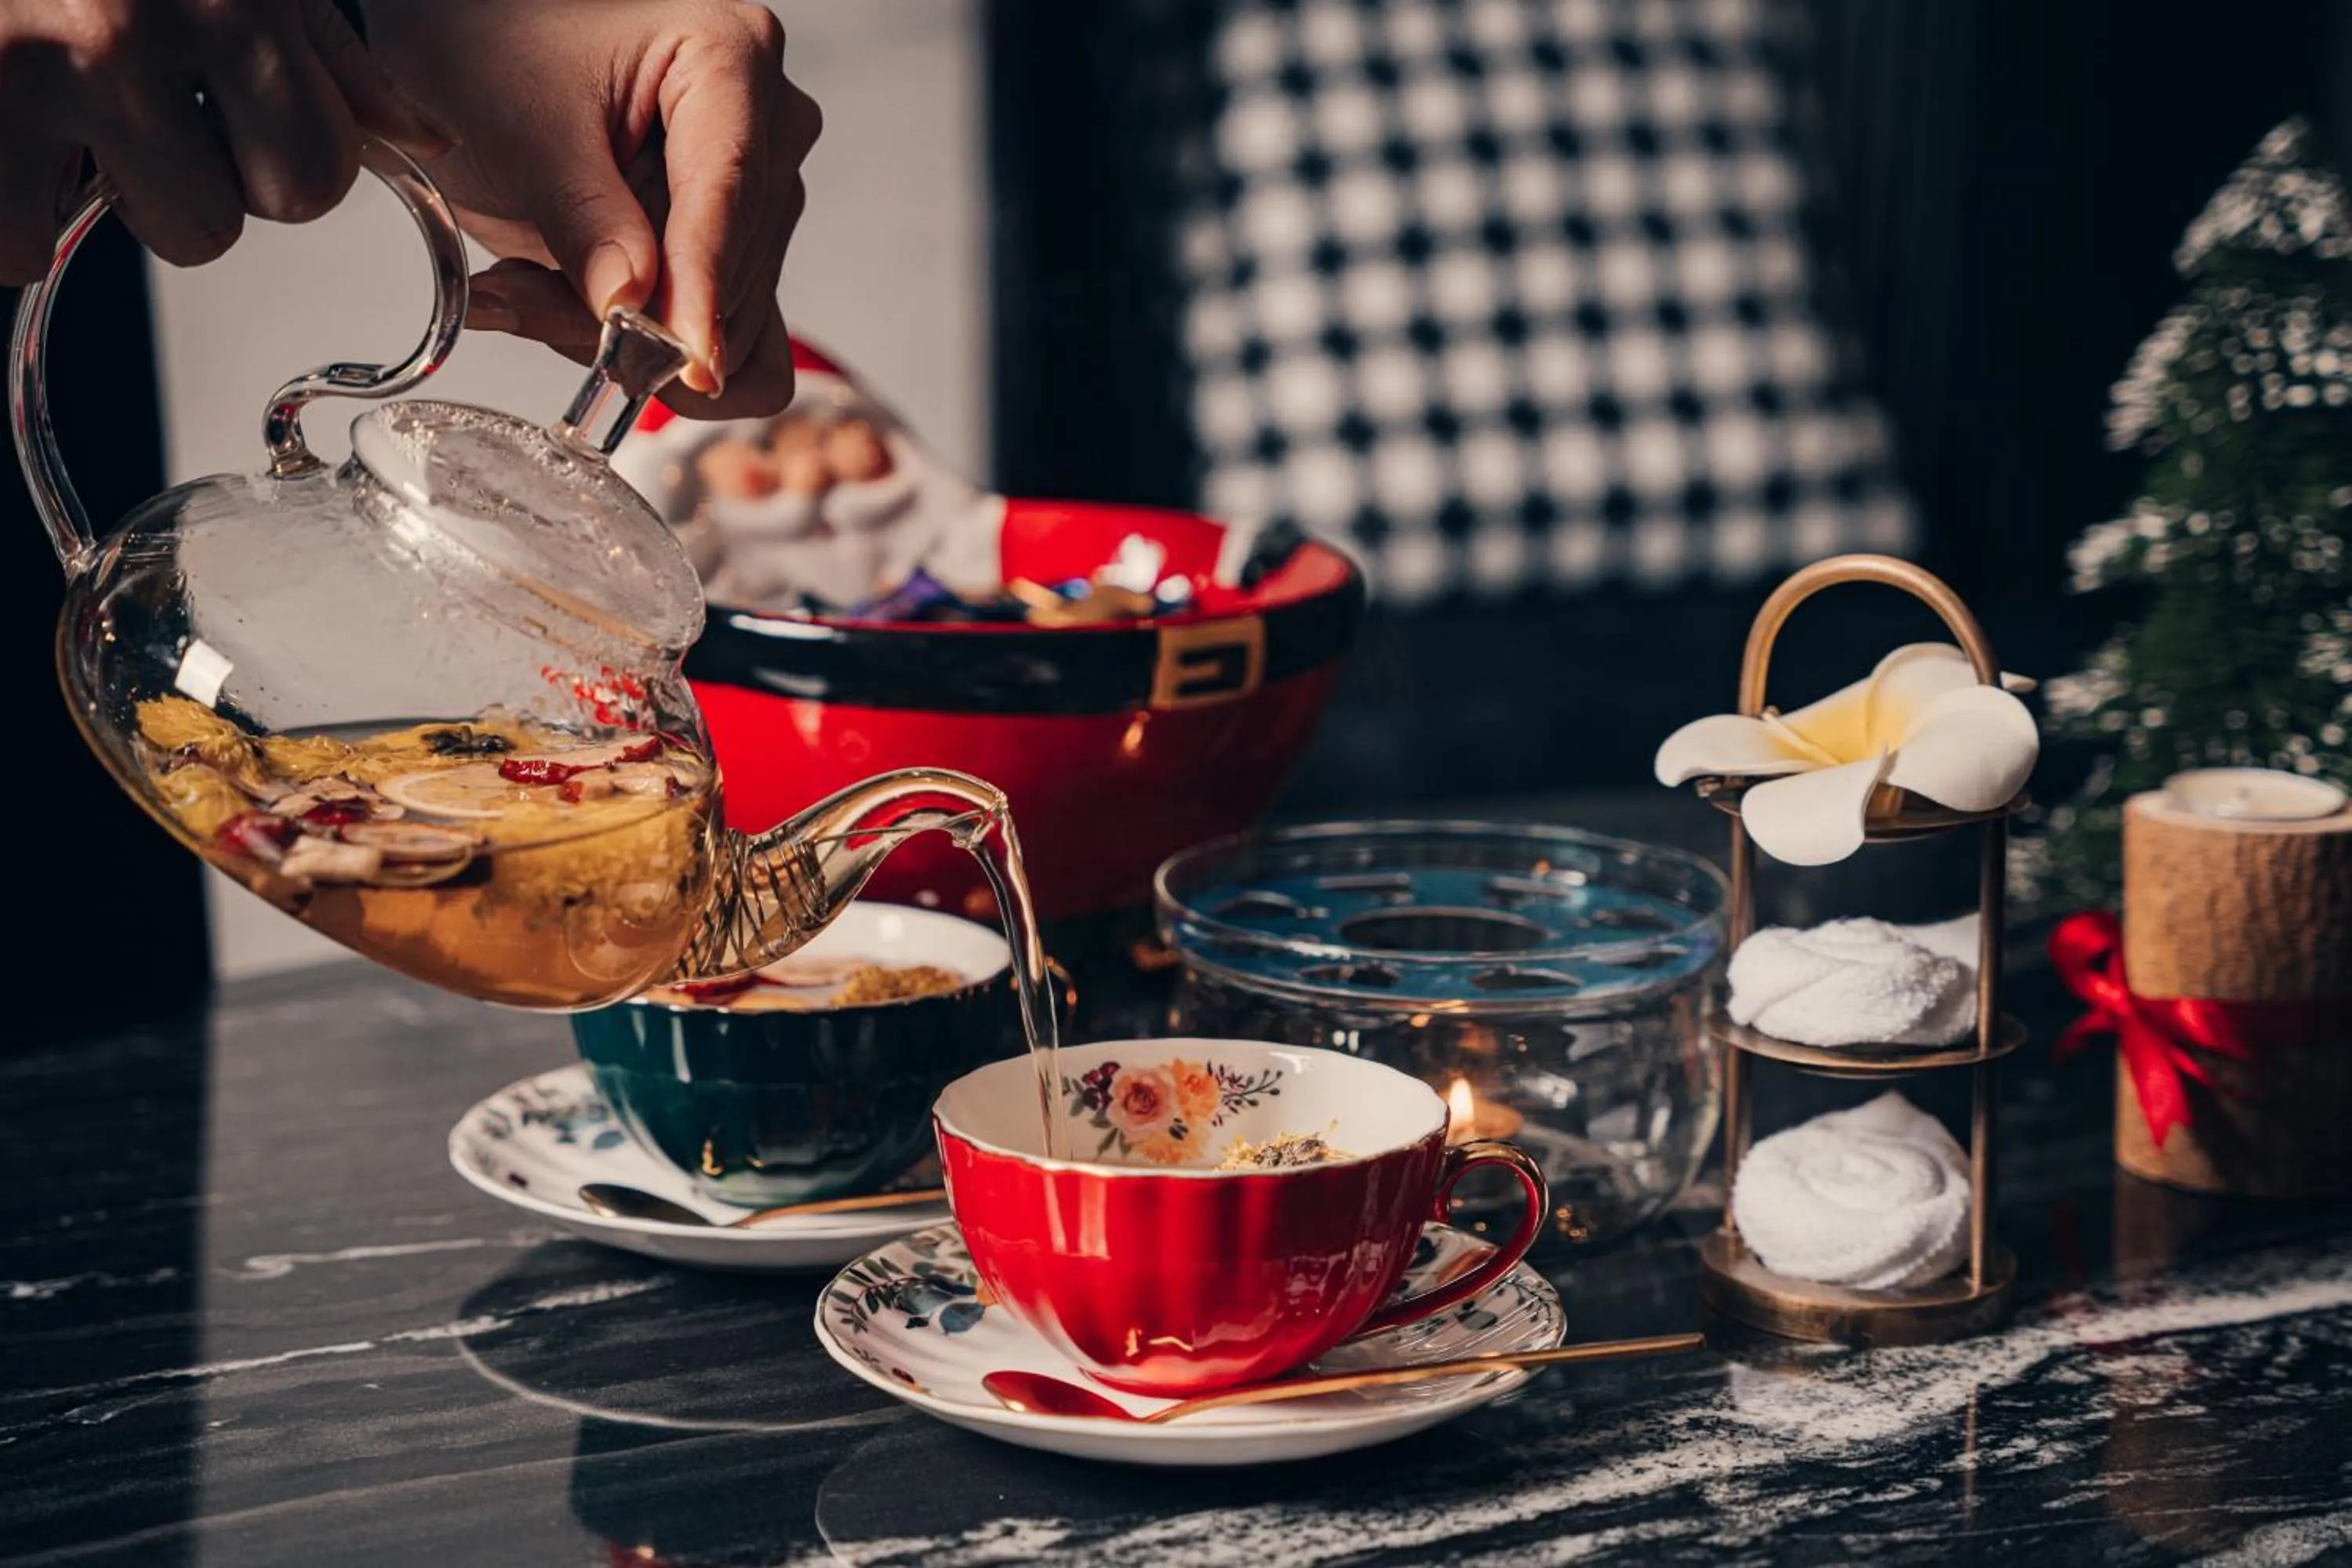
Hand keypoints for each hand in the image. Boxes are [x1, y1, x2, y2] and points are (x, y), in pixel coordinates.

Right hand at [0, 0, 446, 284]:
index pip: (312, 180)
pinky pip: (17, 244)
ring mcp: (34, 72)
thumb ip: (328, 56)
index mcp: (228, 3)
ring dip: (103, 198)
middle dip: (183, 189)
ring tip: (70, 110)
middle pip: (214, 227)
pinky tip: (18, 134)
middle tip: (131, 111)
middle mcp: (130, 35)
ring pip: (101, 242)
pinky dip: (15, 215)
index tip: (230, 124)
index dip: (277, 168)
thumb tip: (425, 141)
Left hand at [364, 0, 820, 418]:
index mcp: (730, 56)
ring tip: (527, 282)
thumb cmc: (492, 51)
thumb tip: (632, 303)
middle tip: (517, 296)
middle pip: (733, 264)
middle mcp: (766, 124)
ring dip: (628, 330)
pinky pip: (742, 343)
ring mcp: (761, 192)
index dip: (703, 282)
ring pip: (731, 315)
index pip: (728, 189)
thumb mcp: (520, 125)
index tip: (688, 358)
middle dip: (637, 310)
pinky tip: (582, 314)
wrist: (467, 56)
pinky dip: (662, 355)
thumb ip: (580, 214)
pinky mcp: (741, 252)